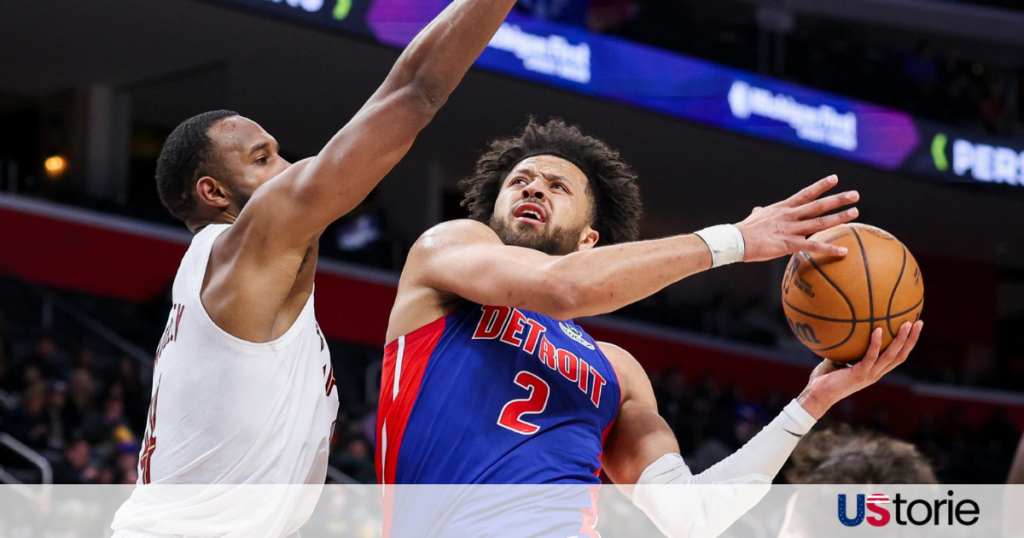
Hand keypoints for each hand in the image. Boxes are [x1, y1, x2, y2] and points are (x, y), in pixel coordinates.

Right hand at [736, 175, 859, 262]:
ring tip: (855, 213)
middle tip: (855, 195)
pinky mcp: (790, 244)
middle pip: (818, 205)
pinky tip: (843, 252)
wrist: (736, 240)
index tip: (835, 179)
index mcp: (783, 208)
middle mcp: (790, 215)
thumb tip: (758, 210)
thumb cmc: (744, 230)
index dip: (821, 186)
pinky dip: (829, 249)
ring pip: (820, 222)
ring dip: (839, 217)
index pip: (806, 193)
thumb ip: (760, 213)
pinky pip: (813, 246)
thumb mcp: (755, 217)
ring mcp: (791, 229)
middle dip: (838, 199)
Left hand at [797, 321, 922, 419]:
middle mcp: (876, 373)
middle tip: (919, 322)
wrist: (817, 394)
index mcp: (875, 370)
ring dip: (900, 340)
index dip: (907, 343)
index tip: (914, 327)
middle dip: (911, 339)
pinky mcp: (859, 374)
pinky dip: (875, 343)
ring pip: (891, 356)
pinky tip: (878, 329)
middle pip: (901, 355)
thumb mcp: (839, 358)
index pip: (897, 357)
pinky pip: (870, 357)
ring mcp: (869, 375)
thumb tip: (845, 326)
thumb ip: (847, 346)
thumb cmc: (825, 377)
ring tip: (906, 324)